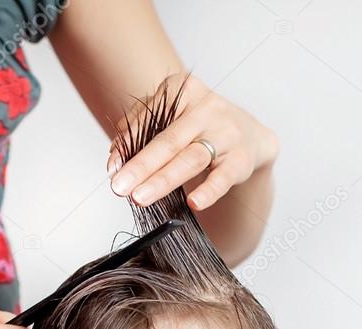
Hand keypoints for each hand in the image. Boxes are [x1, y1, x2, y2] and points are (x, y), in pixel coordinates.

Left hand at [106, 73, 278, 211]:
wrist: (249, 137)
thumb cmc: (199, 130)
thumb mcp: (171, 122)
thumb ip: (140, 133)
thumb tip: (114, 157)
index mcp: (183, 92)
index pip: (150, 120)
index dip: (128, 146)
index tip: (111, 169)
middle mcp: (206, 109)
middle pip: (168, 141)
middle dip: (141, 166)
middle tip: (119, 187)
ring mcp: (226, 133)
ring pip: (191, 159)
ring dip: (163, 180)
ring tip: (141, 197)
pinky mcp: (242, 159)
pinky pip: (223, 177)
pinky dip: (209, 191)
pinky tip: (194, 203)